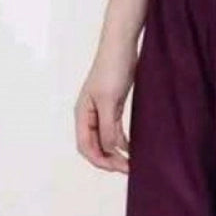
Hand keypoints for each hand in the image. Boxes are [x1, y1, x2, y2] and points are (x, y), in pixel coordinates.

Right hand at [74, 42, 137, 172]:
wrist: (122, 47)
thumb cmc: (112, 69)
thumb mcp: (109, 101)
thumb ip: (107, 127)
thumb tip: (110, 148)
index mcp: (82, 114)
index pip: (85, 147)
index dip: (100, 161)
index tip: (118, 168)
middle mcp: (88, 116)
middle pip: (94, 147)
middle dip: (109, 160)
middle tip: (128, 168)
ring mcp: (100, 112)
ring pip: (105, 141)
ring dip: (116, 154)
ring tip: (132, 163)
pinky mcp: (112, 108)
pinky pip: (114, 132)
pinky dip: (122, 143)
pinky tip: (133, 149)